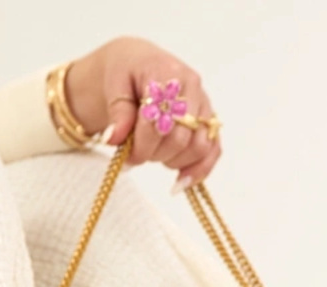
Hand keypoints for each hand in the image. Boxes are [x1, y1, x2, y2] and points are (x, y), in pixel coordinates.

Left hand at [65, 37, 221, 191]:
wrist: (138, 65)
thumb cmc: (125, 74)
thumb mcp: (113, 85)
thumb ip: (117, 112)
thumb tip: (113, 138)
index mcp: (168, 72)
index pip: (160, 120)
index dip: (142, 145)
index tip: (126, 156)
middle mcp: (192, 86)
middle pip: (180, 138)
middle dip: (155, 155)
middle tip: (137, 155)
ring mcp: (204, 105)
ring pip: (199, 147)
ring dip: (174, 161)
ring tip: (155, 156)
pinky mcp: (209, 122)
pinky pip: (213, 151)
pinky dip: (199, 170)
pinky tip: (179, 182)